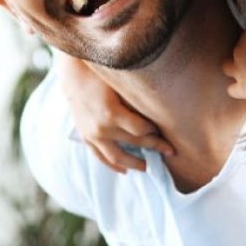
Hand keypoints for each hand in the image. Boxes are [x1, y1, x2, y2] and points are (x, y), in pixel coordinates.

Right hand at [56, 54, 174, 172]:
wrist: (75, 75)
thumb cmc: (102, 75)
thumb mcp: (121, 85)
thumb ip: (136, 102)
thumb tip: (160, 116)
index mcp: (111, 113)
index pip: (140, 129)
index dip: (154, 131)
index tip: (163, 129)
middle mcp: (101, 128)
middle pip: (133, 142)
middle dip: (154, 147)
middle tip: (171, 151)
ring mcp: (92, 135)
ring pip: (117, 157)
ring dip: (135, 164)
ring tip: (149, 167)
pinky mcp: (86, 137)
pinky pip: (100, 157)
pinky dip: (113, 165)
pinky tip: (125, 170)